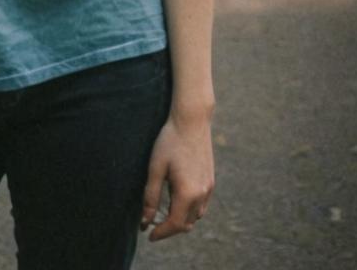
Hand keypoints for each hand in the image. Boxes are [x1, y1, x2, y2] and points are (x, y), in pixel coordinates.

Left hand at [140, 113, 214, 241]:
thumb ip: (150, 197)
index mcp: (188, 193)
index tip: (148, 235)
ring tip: (163, 211)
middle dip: (170, 228)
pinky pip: (201, 205)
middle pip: (187, 224)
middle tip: (153, 223)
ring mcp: (209, 188)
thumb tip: (145, 221)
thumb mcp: (155, 168)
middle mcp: (202, 194)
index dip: (161, 233)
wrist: (192, 121)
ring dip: (181, 219)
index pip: (174, 224)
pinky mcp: (211, 181)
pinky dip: (189, 209)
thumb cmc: (170, 141)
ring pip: (196, 216)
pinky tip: (177, 198)